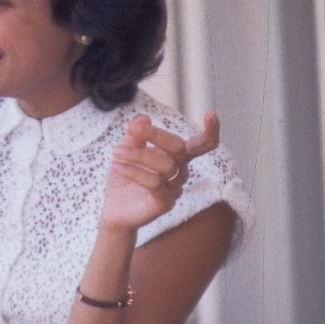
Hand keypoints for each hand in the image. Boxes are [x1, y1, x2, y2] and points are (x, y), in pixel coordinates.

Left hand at [102, 112, 218, 232]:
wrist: (114, 209)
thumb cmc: (124, 179)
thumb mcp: (126, 150)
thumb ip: (135, 135)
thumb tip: (143, 118)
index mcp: (177, 157)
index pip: (202, 144)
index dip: (210, 131)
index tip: (210, 114)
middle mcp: (180, 172)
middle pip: (178, 148)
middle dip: (155, 135)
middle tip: (131, 128)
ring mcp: (174, 189)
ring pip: (165, 165)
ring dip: (138, 154)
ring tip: (116, 151)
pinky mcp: (164, 203)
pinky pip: (154, 183)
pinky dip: (134, 171)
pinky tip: (116, 165)